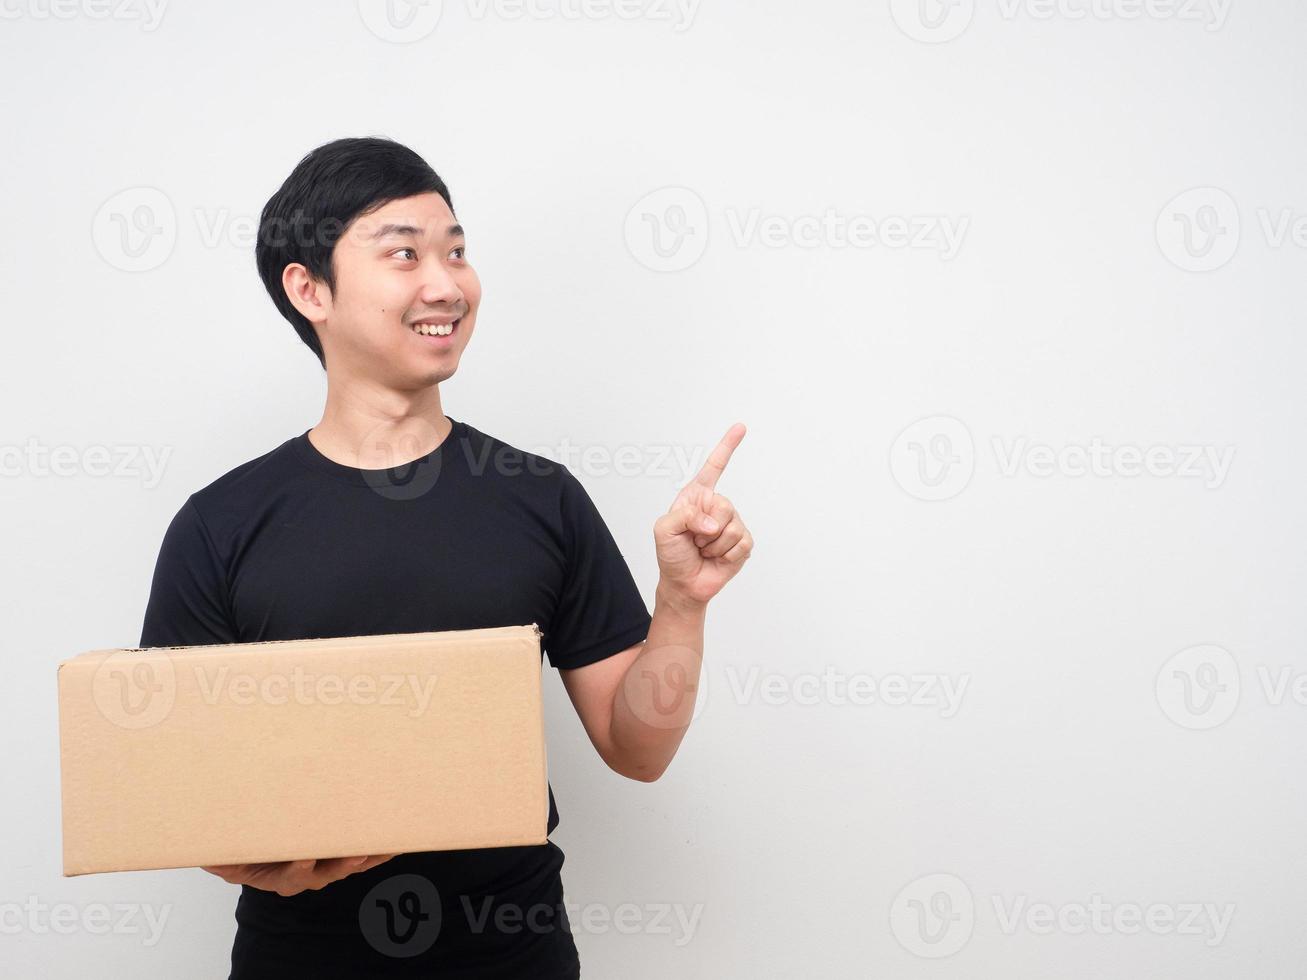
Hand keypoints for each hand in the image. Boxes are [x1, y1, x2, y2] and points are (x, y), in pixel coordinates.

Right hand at [201, 854, 398, 896]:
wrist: (263, 848)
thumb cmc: (246, 850)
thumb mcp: (228, 857)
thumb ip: (221, 858)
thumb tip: (205, 854)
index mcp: (280, 876)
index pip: (291, 874)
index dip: (299, 867)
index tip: (305, 857)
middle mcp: (308, 876)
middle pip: (328, 872)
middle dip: (343, 864)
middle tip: (356, 856)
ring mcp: (327, 868)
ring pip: (350, 864)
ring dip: (369, 856)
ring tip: (384, 847)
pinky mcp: (342, 856)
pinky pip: (365, 855)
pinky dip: (380, 849)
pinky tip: (397, 842)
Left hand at [654, 423, 752, 607]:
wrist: (684, 585)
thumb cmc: (671, 555)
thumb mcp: (664, 530)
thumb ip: (684, 516)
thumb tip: (714, 523)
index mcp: (696, 497)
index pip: (714, 467)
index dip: (727, 446)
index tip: (741, 427)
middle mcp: (716, 507)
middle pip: (724, 505)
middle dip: (705, 528)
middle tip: (695, 540)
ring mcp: (731, 524)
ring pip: (732, 527)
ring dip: (713, 545)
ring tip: (704, 550)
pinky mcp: (743, 543)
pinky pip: (741, 543)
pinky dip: (725, 554)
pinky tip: (716, 558)